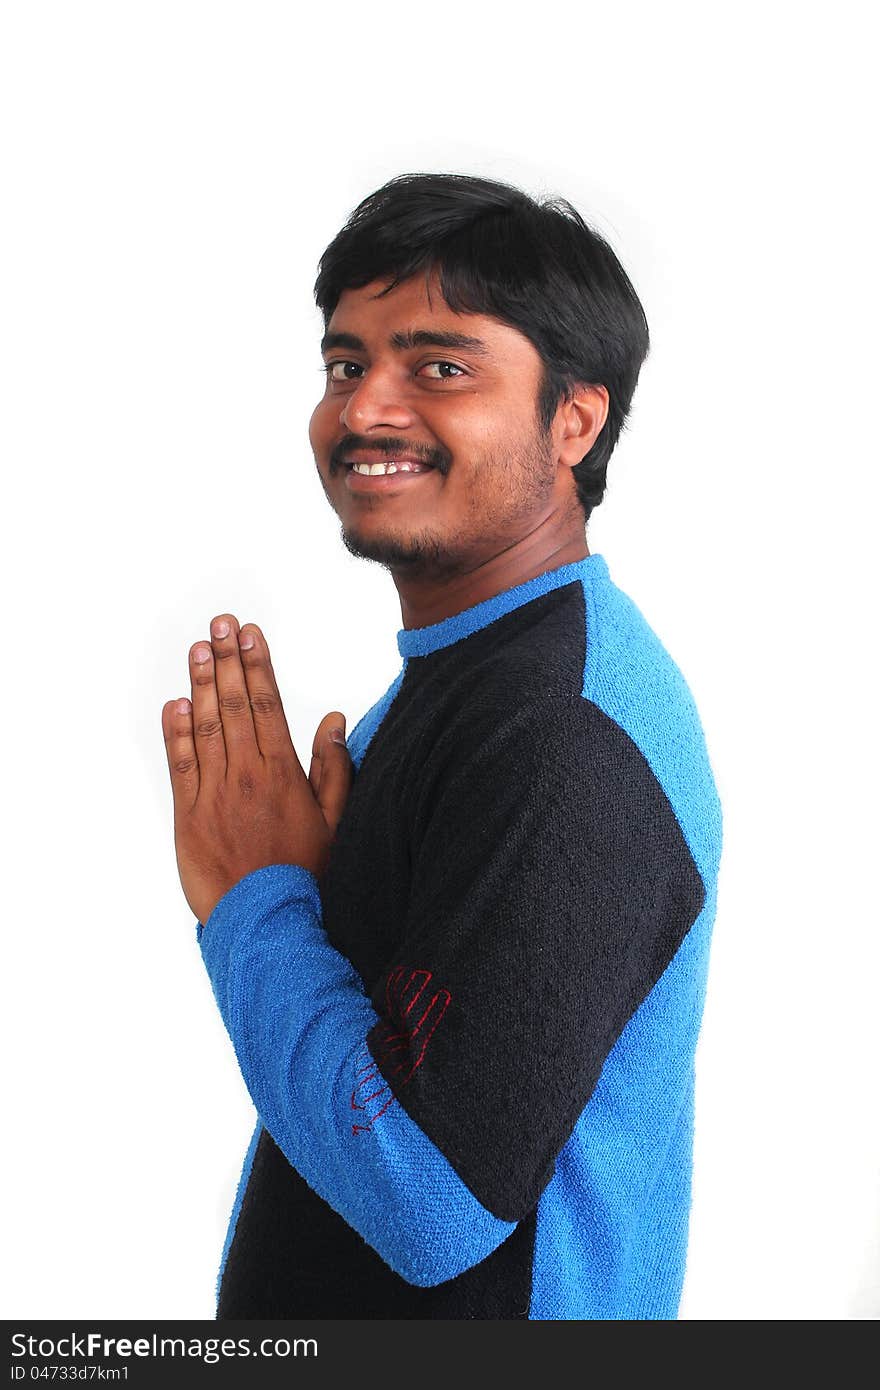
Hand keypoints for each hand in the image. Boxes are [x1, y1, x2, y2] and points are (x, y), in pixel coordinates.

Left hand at [161, 613, 352, 924]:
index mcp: (284, 774)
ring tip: (199, 649)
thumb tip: (334, 720)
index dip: (258, 665)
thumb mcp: (336, 822)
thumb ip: (334, 768)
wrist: (269, 924)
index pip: (269, 705)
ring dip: (203, 684)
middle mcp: (248, 777)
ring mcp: (214, 795)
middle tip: (220, 624)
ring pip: (207, 727)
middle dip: (228, 661)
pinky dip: (176, 733)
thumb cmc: (307, 876)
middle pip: (236, 706)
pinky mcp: (188, 817)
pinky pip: (181, 766)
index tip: (250, 634)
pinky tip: (177, 703)